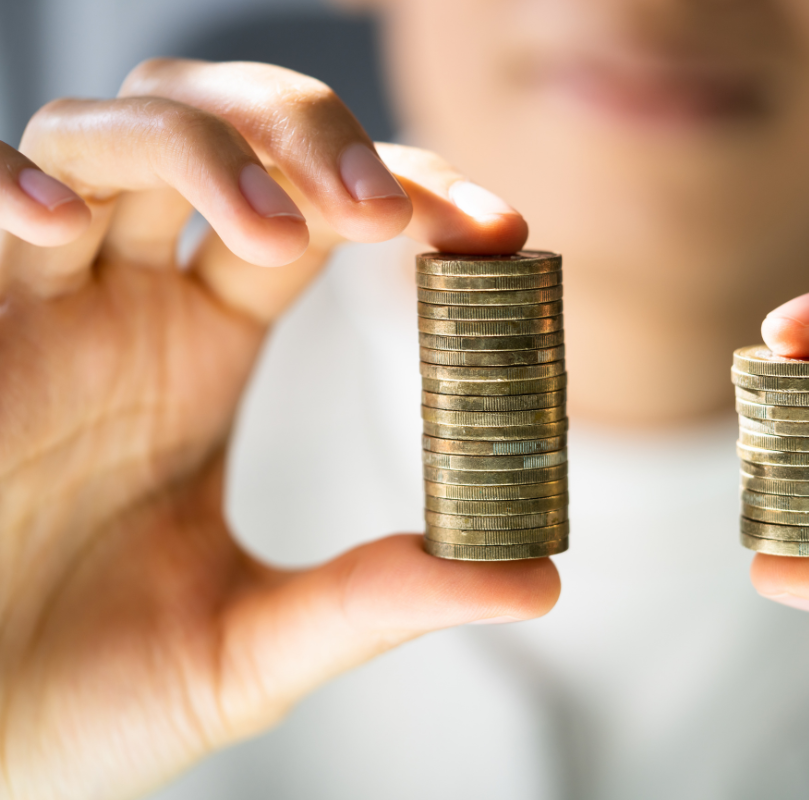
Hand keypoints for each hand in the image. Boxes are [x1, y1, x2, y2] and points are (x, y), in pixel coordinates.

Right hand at [0, 59, 557, 799]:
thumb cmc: (93, 695)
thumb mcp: (257, 641)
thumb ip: (380, 598)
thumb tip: (537, 580)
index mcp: (208, 345)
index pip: (320, 211)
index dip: (409, 193)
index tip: (497, 232)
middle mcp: (133, 304)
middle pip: (224, 129)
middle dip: (311, 133)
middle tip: (385, 211)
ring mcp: (44, 306)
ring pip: (113, 133)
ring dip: (204, 145)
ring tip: (277, 231)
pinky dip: (18, 183)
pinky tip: (65, 225)